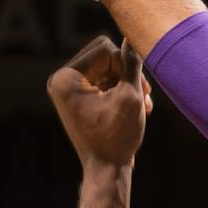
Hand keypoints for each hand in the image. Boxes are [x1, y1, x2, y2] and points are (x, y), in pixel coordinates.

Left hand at [48, 36, 150, 169]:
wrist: (106, 171)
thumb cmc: (117, 137)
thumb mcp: (130, 96)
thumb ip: (132, 63)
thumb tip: (132, 36)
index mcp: (65, 78)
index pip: (105, 48)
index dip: (127, 66)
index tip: (137, 91)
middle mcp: (62, 80)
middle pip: (105, 54)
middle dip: (127, 73)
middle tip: (146, 95)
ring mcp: (70, 89)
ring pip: (109, 67)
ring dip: (129, 83)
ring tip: (144, 105)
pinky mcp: (80, 97)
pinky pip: (106, 80)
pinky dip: (122, 90)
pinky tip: (137, 107)